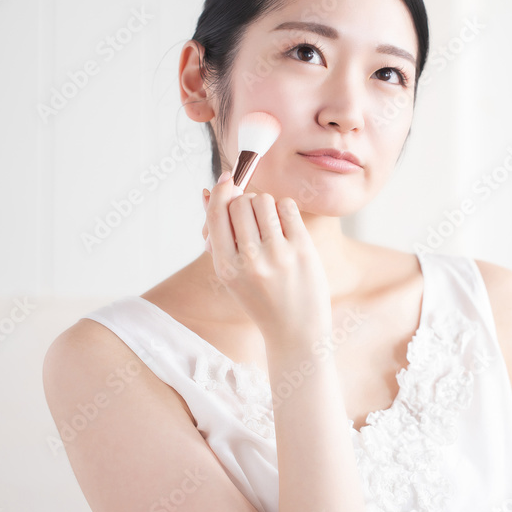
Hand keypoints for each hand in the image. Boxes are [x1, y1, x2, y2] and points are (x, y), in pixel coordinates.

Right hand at [203, 171, 331, 352]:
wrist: (295, 331)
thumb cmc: (261, 298)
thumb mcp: (231, 273)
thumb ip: (218, 234)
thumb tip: (208, 193)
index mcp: (226, 267)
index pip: (217, 214)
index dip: (221, 191)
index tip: (227, 180)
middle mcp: (249, 260)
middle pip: (240, 202)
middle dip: (245, 202)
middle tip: (253, 218)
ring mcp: (278, 254)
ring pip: (263, 200)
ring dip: (265, 204)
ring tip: (270, 223)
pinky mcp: (302, 250)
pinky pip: (287, 206)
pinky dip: (284, 209)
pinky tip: (286, 226)